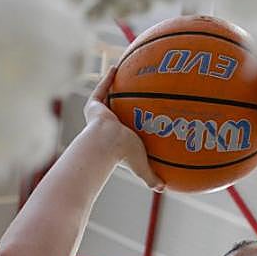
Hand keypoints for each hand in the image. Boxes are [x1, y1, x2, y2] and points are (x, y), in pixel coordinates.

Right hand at [84, 66, 164, 190]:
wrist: (106, 144)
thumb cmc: (123, 155)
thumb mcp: (141, 164)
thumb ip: (150, 176)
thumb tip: (163, 187)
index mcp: (117, 139)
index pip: (124, 131)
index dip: (129, 126)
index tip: (136, 120)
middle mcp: (108, 126)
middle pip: (116, 113)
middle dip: (121, 106)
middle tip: (132, 97)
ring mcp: (100, 116)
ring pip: (107, 99)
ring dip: (114, 89)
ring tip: (124, 76)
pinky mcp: (94, 106)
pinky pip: (101, 89)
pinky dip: (107, 78)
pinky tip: (116, 67)